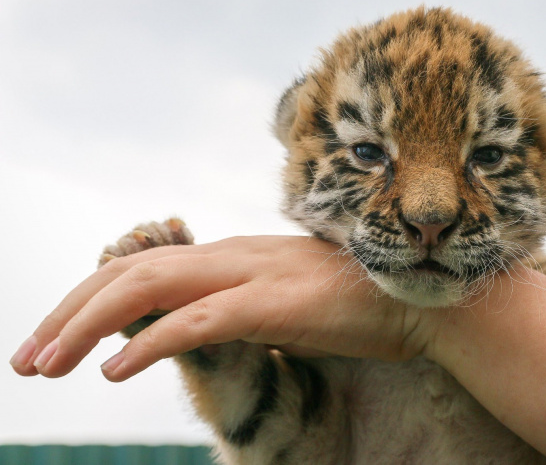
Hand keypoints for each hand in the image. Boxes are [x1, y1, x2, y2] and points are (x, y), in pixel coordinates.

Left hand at [10, 236, 431, 381]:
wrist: (426, 299)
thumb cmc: (365, 303)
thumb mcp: (295, 298)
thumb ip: (250, 302)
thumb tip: (212, 323)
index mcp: (239, 253)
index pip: (149, 262)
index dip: (94, 293)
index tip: (59, 332)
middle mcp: (237, 254)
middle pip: (133, 269)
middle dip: (71, 309)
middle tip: (26, 357)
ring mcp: (255, 275)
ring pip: (151, 287)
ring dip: (89, 325)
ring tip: (46, 363)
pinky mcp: (275, 305)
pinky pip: (198, 321)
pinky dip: (149, 344)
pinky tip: (114, 371)